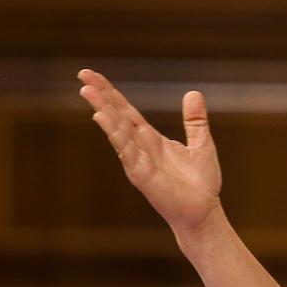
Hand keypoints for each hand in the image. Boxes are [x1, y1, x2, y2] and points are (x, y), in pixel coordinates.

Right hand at [78, 69, 222, 234]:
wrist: (204, 212)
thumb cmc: (201, 184)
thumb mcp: (201, 144)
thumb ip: (195, 120)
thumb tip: (193, 93)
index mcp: (151, 140)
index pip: (126, 111)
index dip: (111, 93)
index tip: (93, 75)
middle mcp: (140, 148)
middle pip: (116, 115)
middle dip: (100, 95)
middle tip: (82, 73)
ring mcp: (138, 161)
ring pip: (117, 130)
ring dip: (102, 109)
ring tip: (87, 90)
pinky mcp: (141, 174)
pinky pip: (125, 150)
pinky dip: (114, 133)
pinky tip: (101, 117)